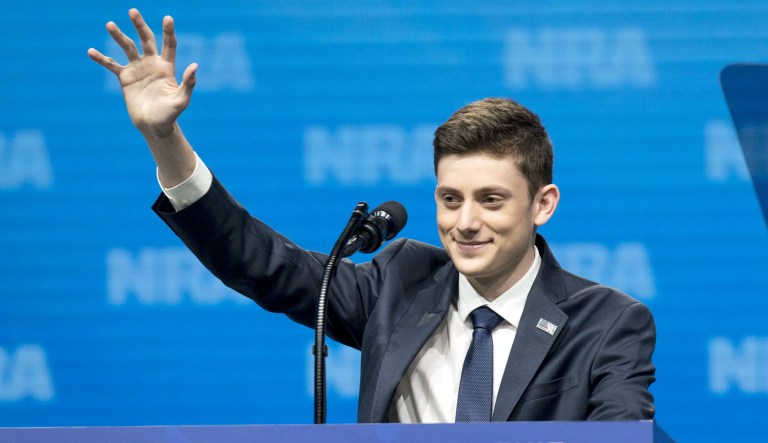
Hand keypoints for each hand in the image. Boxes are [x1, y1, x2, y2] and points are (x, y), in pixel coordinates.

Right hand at [88, 9, 196, 137]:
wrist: (153, 125)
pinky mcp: (125, 78)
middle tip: (133, 11)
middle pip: (146, 39)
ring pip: (127, 48)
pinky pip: (112, 65)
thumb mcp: (181, 100)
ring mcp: (137, 69)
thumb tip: (194, 65)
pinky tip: (91, 52)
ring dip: (118, 36)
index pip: (169, 45)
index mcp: (166, 67)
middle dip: (140, 25)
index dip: (168, 31)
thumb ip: (188, 83)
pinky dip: (102, 59)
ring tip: (110, 24)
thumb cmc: (170, 114)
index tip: (168, 18)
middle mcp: (152, 64)